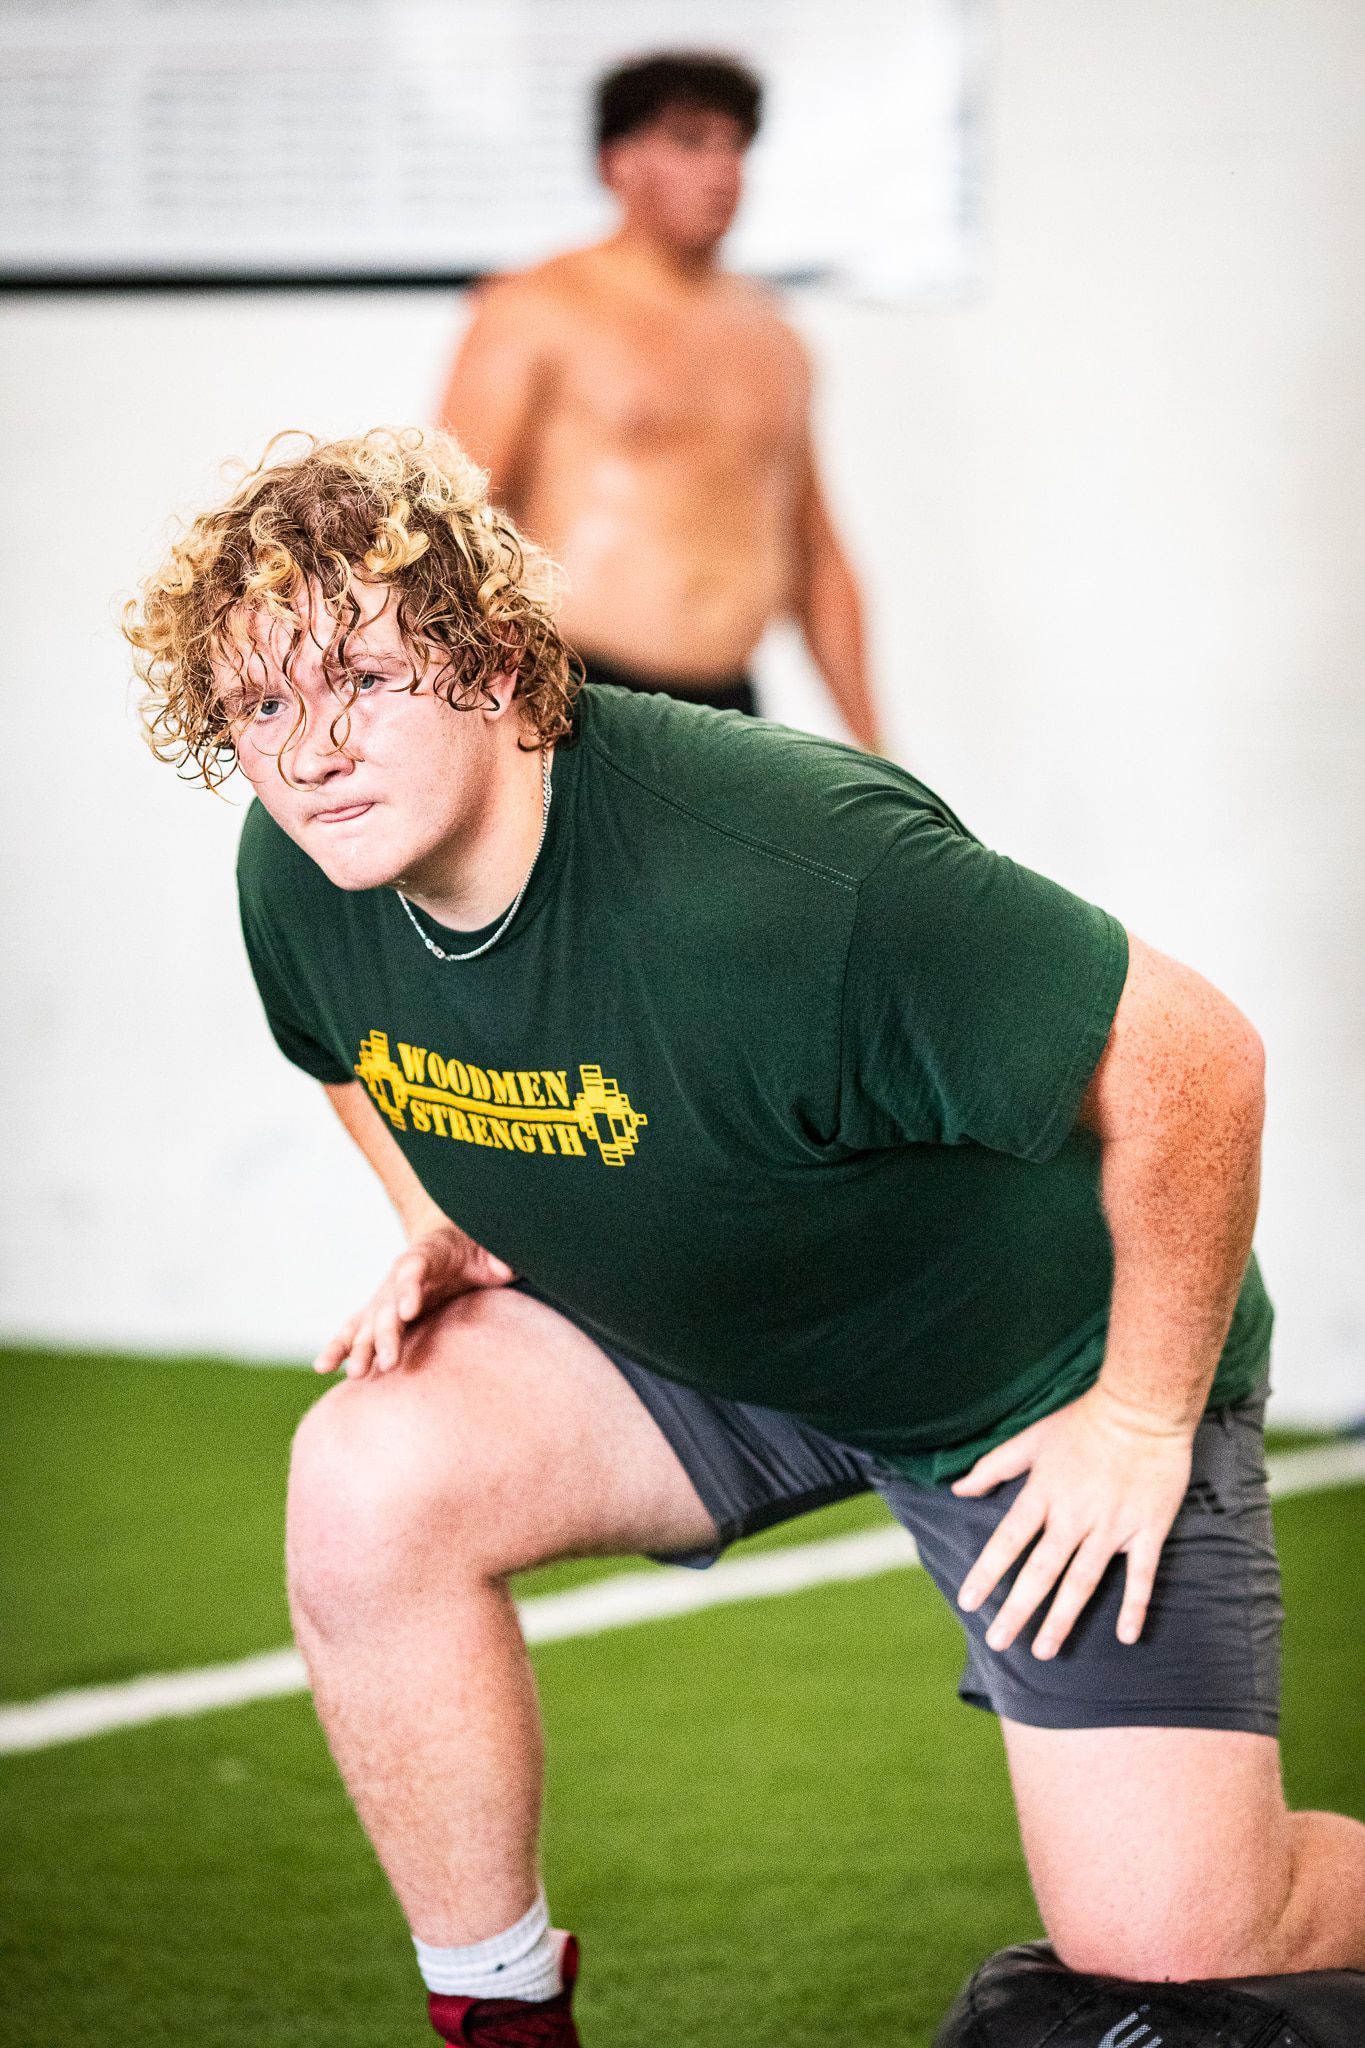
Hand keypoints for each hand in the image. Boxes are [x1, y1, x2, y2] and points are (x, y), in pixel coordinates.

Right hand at [313, 1223, 513, 1378]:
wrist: (452, 1241)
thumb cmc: (477, 1246)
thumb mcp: (492, 1245)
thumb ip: (496, 1255)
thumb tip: (501, 1266)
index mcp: (428, 1252)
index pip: (413, 1268)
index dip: (408, 1288)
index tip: (407, 1312)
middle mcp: (401, 1274)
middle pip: (388, 1304)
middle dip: (386, 1334)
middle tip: (387, 1362)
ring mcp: (389, 1294)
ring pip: (369, 1321)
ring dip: (361, 1347)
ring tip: (355, 1374)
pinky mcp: (384, 1312)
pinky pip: (358, 1330)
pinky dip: (342, 1346)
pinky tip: (324, 1367)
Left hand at [951, 1384, 1195, 1657]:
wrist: (1142, 1408)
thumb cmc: (1083, 1422)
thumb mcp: (1031, 1439)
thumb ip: (993, 1466)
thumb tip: (957, 1488)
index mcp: (1044, 1494)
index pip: (1007, 1541)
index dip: (987, 1572)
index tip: (969, 1601)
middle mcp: (1074, 1516)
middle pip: (1041, 1571)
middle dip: (1018, 1609)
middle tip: (1000, 1642)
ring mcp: (1112, 1526)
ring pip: (1082, 1581)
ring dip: (1062, 1618)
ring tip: (1044, 1650)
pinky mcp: (1147, 1530)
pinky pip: (1142, 1576)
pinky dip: (1135, 1606)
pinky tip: (1127, 1636)